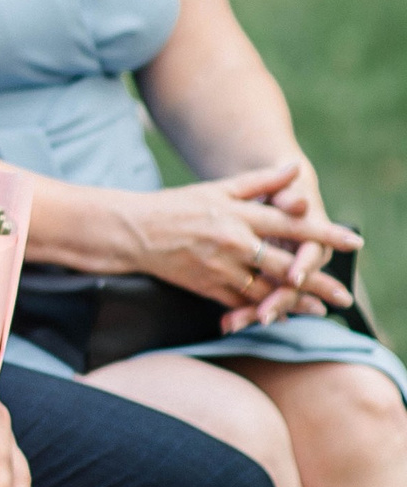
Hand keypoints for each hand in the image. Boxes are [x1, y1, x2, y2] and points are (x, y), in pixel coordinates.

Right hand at [121, 164, 355, 323]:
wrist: (133, 231)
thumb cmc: (177, 206)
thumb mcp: (219, 188)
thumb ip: (260, 182)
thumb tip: (295, 170)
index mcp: (240, 214)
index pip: (292, 224)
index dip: (325, 234)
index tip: (352, 242)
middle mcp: (234, 242)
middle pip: (286, 265)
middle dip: (318, 281)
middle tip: (344, 294)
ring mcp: (220, 267)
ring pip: (266, 290)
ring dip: (295, 302)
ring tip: (320, 310)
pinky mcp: (206, 287)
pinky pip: (240, 304)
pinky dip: (261, 311)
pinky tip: (278, 317)